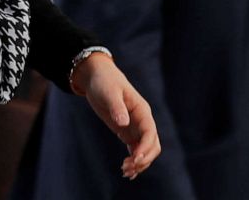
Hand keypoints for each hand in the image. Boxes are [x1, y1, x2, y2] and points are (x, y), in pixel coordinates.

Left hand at [71, 53, 160, 179]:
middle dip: (143, 159)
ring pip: (145, 150)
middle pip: (152, 145)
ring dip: (138, 163)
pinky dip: (133, 160)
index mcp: (142, 110)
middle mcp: (142, 121)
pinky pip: (135, 150)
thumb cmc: (104, 81)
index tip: (135, 159)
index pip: (150, 133)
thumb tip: (124, 123)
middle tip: (127, 168)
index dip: (145, 148)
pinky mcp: (126, 131)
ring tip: (125, 172)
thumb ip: (117, 107)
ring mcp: (135, 127)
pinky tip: (125, 169)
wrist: (96, 77)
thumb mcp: (109, 92)